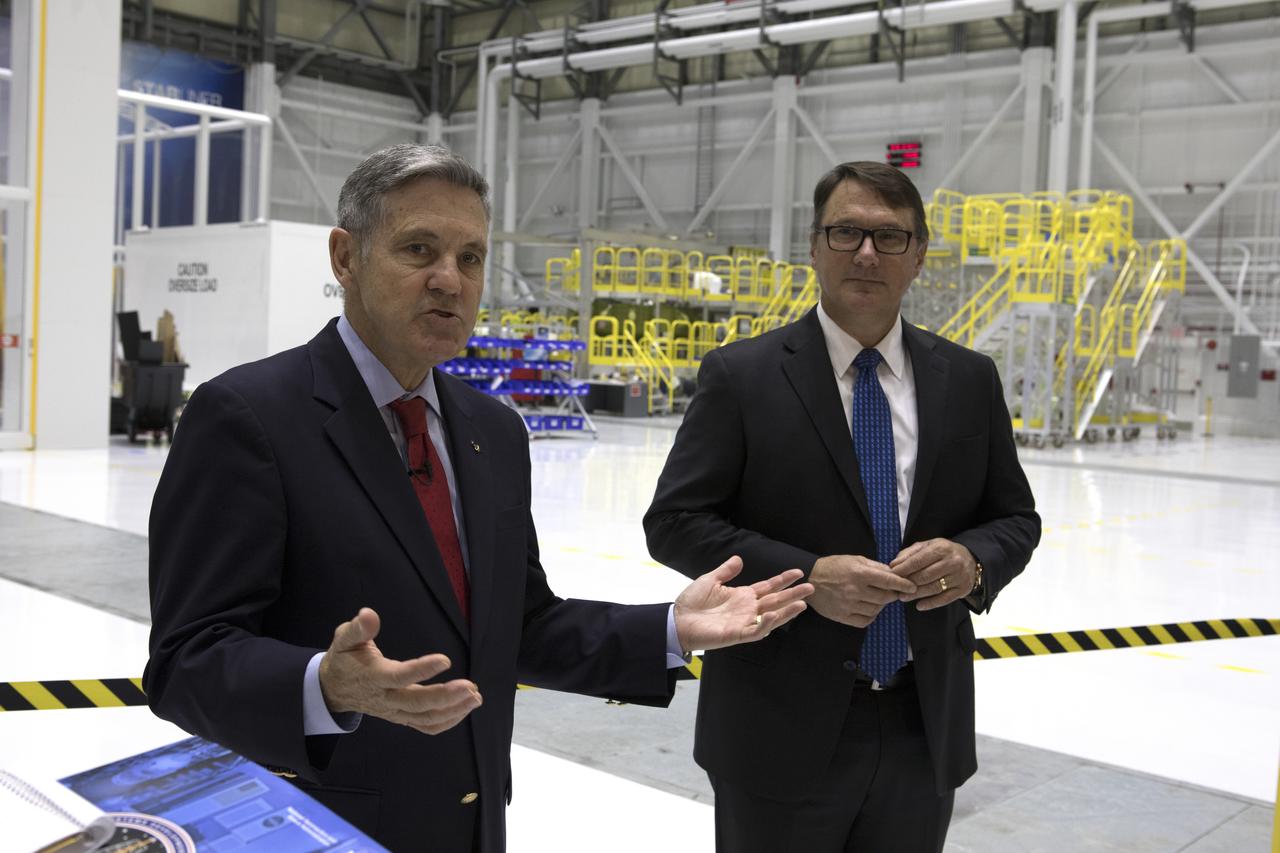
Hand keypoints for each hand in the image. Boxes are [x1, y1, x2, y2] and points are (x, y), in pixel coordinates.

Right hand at [318, 607, 481, 735]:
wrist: (334, 690)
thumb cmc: (344, 659)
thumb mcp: (344, 639)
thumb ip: (358, 628)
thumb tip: (368, 614)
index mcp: (374, 676)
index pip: (400, 676)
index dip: (422, 670)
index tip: (445, 660)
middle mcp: (386, 698)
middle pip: (416, 704)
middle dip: (445, 697)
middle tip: (470, 687)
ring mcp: (395, 712)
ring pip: (425, 718)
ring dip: (452, 710)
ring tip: (475, 697)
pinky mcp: (401, 717)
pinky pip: (425, 726)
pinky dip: (447, 722)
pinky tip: (464, 709)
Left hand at [673, 556, 812, 652]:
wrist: (677, 621)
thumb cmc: (692, 603)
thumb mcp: (710, 580)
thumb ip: (726, 571)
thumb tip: (739, 558)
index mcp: (743, 596)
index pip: (768, 587)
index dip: (783, 580)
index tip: (798, 572)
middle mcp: (747, 609)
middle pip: (776, 601)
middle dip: (793, 594)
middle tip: (811, 587)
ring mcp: (744, 622)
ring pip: (772, 617)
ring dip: (787, 611)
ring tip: (803, 604)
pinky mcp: (737, 634)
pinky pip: (756, 630)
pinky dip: (766, 623)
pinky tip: (775, 614)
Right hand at [807, 554, 917, 627]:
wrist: (811, 579)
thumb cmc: (833, 566)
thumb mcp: (854, 559)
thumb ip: (874, 566)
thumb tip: (892, 572)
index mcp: (859, 573)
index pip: (888, 580)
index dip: (903, 584)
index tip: (912, 587)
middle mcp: (855, 590)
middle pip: (885, 598)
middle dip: (893, 595)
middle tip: (893, 592)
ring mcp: (849, 605)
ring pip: (876, 610)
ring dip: (881, 605)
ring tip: (877, 598)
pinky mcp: (843, 616)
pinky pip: (865, 620)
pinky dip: (871, 615)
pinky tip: (869, 608)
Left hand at [891, 539, 975, 610]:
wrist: (971, 559)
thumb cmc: (944, 553)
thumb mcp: (928, 546)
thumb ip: (910, 553)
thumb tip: (894, 564)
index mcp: (941, 548)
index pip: (918, 560)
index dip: (904, 569)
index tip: (892, 575)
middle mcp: (952, 562)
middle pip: (925, 575)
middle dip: (908, 583)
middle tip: (896, 589)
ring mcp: (959, 576)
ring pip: (934, 588)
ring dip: (917, 594)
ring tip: (903, 597)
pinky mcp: (963, 589)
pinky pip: (945, 599)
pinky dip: (931, 603)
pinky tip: (919, 605)